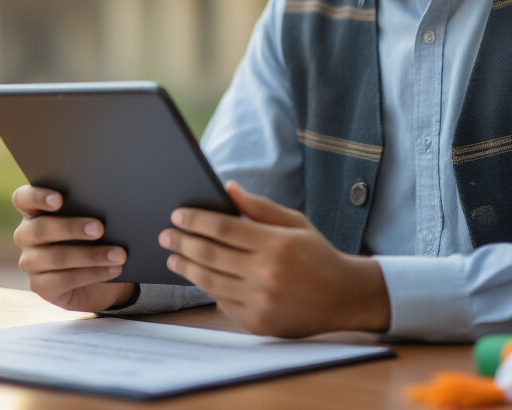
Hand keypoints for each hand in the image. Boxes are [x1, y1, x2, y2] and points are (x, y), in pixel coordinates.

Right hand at [11, 185, 138, 312]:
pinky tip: (113, 269)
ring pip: (57, 257)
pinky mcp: (40, 286)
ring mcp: (30, 263)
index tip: (59, 199)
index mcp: (34, 212)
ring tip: (118, 254)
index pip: (23, 198)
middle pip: (40, 229)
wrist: (99, 280)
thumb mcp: (89, 223)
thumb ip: (88, 212)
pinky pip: (65, 280)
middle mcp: (26, 236)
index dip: (37, 196)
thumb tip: (107, 208)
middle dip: (72, 227)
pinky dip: (93, 273)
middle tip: (100, 228)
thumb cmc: (92, 240)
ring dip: (92, 255)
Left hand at [159, 181, 389, 336]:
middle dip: (182, 242)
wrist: (345, 297)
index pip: (223, 227)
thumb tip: (227, 189)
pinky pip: (222, 303)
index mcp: (276, 244)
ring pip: (210, 281)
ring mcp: (262, 301)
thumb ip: (260, 207)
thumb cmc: (317, 255)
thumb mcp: (295, 223)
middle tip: (166, 234)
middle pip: (210, 254)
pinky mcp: (258, 323)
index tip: (177, 214)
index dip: (195, 220)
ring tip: (174, 256)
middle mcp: (267, 274)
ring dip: (187, 267)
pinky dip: (207, 288)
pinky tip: (198, 276)